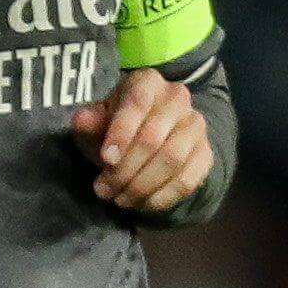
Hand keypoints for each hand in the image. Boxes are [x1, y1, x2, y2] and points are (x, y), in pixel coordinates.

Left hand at [71, 68, 215, 214]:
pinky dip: (162, 198)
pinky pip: (187, 180)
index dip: (121, 133)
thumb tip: (82, 119)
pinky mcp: (205, 154)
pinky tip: (141, 205)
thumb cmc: (117, 128)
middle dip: (124, 170)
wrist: (151, 138)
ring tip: (120, 200)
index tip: (106, 159)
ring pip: (172, 160)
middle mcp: (177, 98)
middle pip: (153, 137)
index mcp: (148, 82)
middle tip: (103, 190)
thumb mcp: (98, 122)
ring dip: (141, 186)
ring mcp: (196, 126)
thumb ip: (89, 122)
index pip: (137, 104)